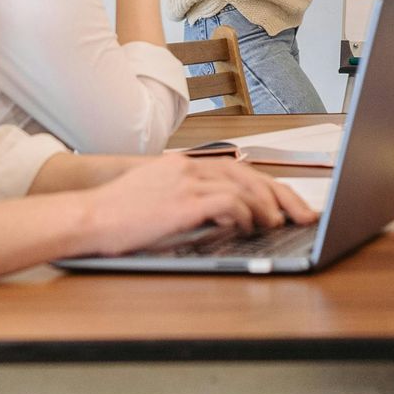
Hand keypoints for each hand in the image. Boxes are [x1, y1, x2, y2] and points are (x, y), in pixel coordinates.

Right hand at [79, 152, 318, 253]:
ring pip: (245, 187)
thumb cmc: (119, 215)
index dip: (272, 188)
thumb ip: (193, 200)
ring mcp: (187, 182)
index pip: (241, 171)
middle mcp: (190, 168)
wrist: (87, 217)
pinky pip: (228, 203)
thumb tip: (230, 218)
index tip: (290, 204)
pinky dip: (245, 215)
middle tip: (305, 215)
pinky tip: (250, 228)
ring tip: (280, 224)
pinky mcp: (183, 202)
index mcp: (186, 165)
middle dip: (284, 196)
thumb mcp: (159, 199)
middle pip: (252, 176)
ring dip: (268, 207)